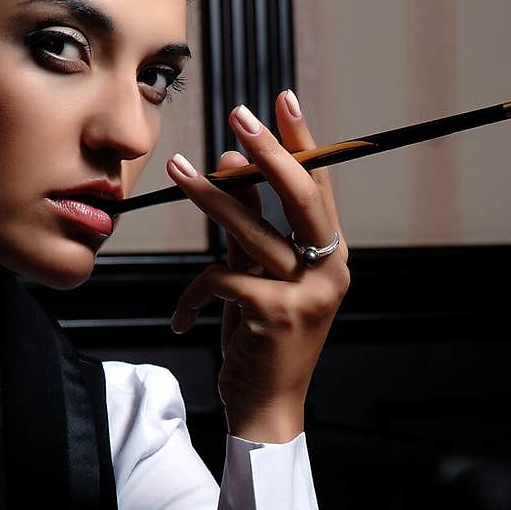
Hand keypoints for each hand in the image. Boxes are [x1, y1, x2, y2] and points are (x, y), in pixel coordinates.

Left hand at [166, 91, 349, 439]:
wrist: (266, 409)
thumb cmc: (263, 344)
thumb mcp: (259, 282)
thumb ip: (250, 234)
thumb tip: (232, 168)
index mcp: (332, 259)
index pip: (320, 189)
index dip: (302, 142)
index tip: (282, 100)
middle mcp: (328, 273)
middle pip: (301, 198)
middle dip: (269, 152)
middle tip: (238, 116)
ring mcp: (305, 295)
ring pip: (252, 232)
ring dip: (210, 198)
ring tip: (178, 171)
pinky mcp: (274, 316)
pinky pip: (222, 280)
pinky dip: (194, 296)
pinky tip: (182, 319)